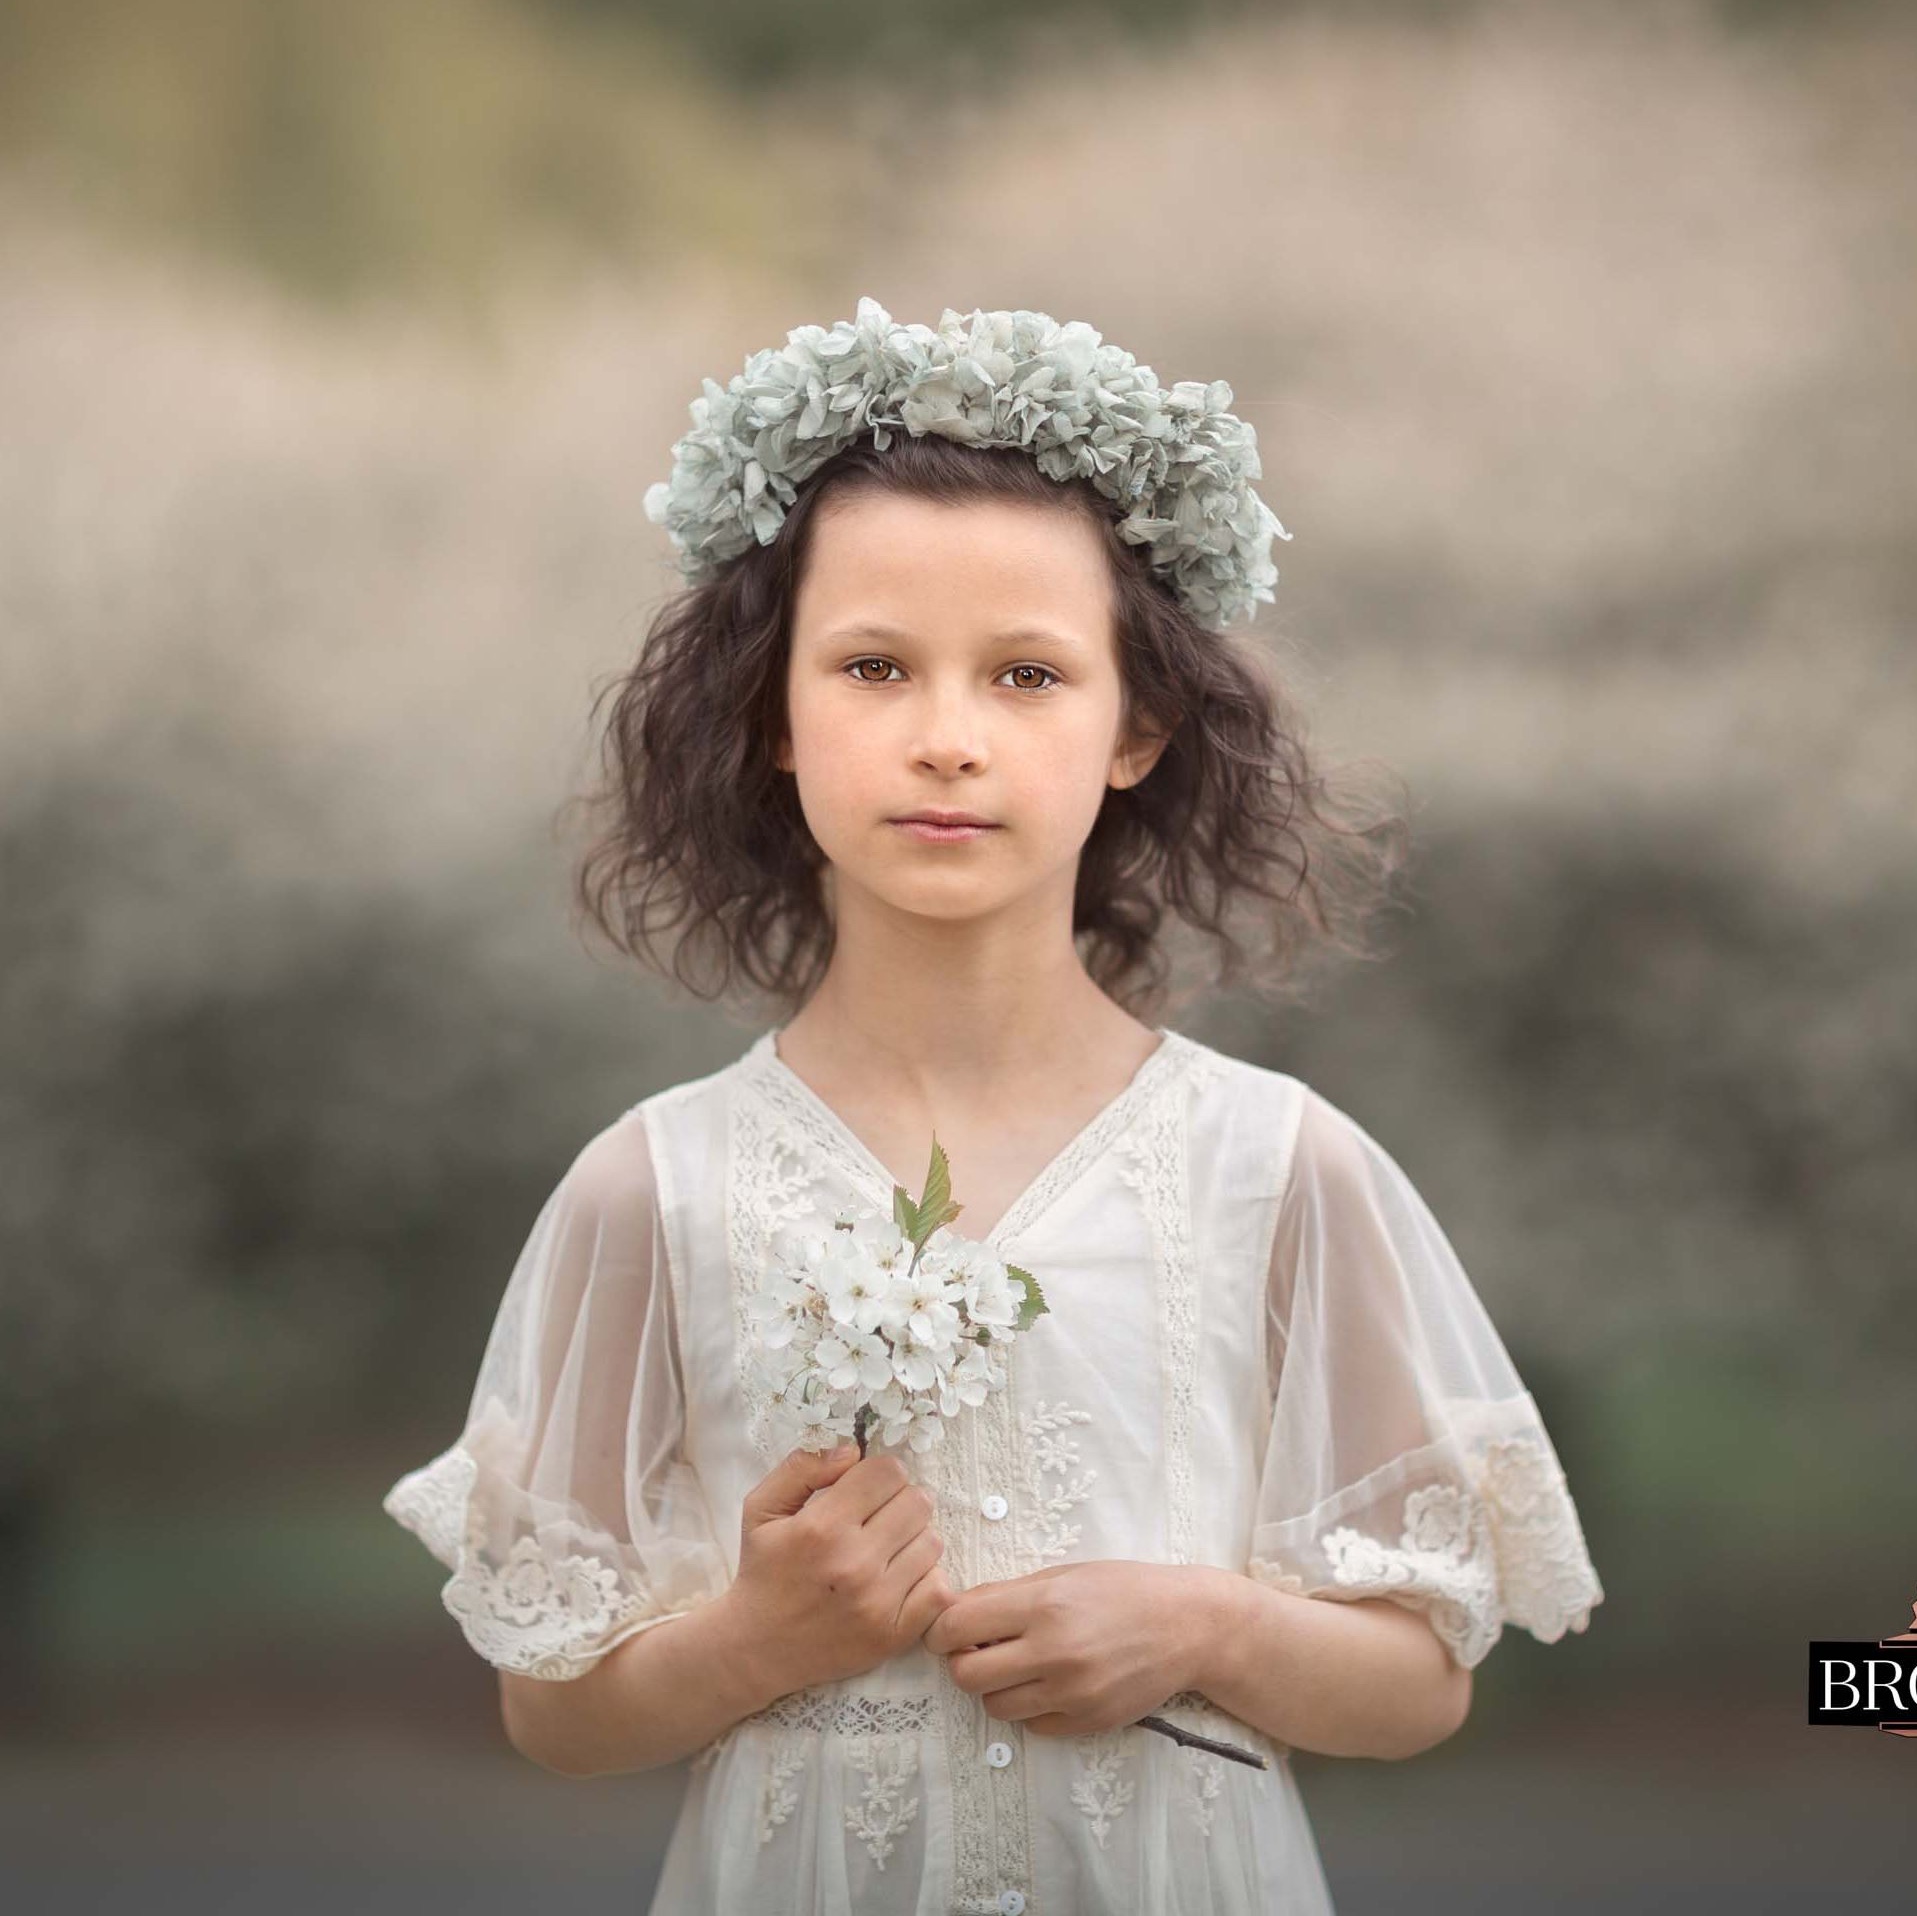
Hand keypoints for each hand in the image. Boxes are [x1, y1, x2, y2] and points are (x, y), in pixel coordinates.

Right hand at [727, 1444, 957, 1695]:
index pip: (889, 1472)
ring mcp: (878, 1603)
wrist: (758, 1648)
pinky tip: (899, 1579)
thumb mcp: (762, 1508)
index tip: (866, 1489)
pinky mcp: (894, 1635)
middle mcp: (854, 1564)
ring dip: (913, 1540)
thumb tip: (852, 1451)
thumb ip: (802, 1468)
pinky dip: (926, 1580)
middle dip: (900, 1502)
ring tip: (886, 1550)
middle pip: (918, 1502)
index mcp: (822, 1527)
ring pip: (932, 1542)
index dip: (879, 1474)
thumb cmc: (763, 1571)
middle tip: (878, 1519)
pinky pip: (940, 1589)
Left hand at [922, 1561, 1205, 1736]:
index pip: (958, 1626)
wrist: (1187, 1627)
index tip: (946, 1630)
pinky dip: (1031, 1708)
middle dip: (962, 1662)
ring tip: (1018, 1666)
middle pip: (966, 1675)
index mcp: (1043, 1604)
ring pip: (995, 1707)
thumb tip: (954, 1611)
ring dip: (996, 1687)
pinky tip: (1049, 1683)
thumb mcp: (1063, 1574)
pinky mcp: (1087, 1723)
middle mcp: (1054, 1652)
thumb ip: (1006, 1594)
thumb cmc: (1123, 1589)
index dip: (941, 1630)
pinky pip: (1032, 1726)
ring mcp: (1071, 1693)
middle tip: (978, 1651)